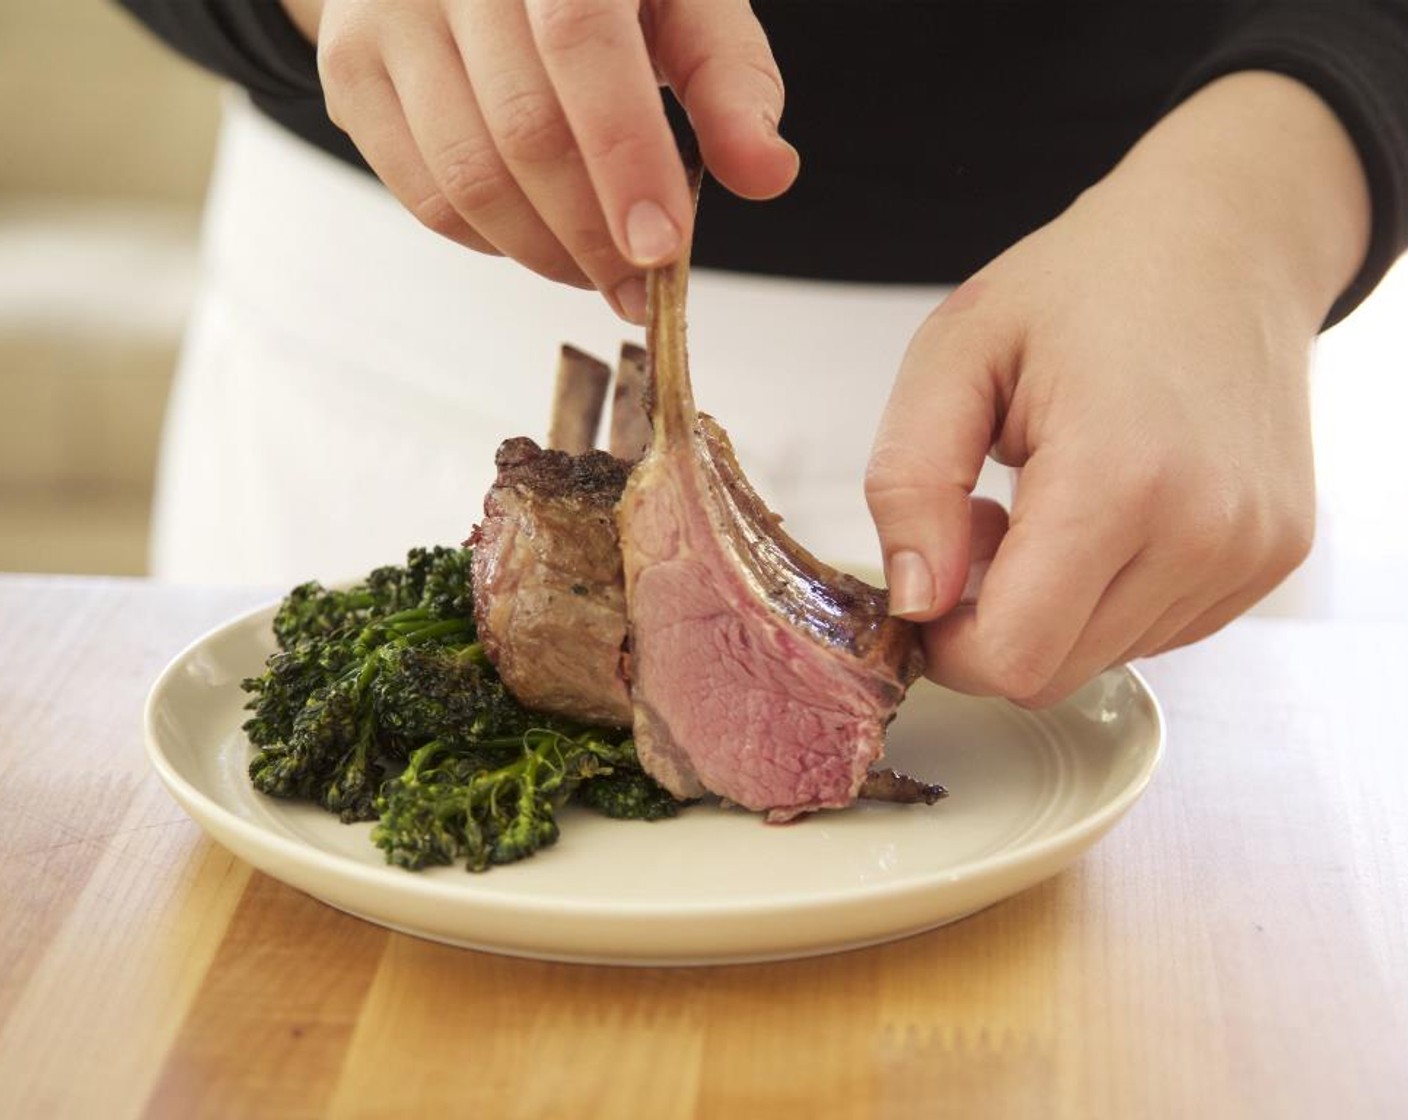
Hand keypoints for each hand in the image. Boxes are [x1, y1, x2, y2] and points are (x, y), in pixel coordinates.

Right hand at [280, 0, 797, 321]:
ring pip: (467, 178)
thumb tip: (767, 173)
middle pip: (523, 129)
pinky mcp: (351, 68)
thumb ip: (730, 78)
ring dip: (546, 254)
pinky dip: (492, 242)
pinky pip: (423, 195)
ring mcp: (388, 14)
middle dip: (594, 235)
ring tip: (598, 271)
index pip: (582, 42)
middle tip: (640, 288)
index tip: (662, 248)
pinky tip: (539, 239)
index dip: (625, 157)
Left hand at [866, 72, 1370, 705]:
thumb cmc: (1085, 285)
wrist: (1225, 241)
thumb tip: (913, 601)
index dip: (948, 643)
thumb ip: (909, 483)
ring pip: (1104, 657)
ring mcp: (1251, 552)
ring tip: (1047, 499)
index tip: (930, 582)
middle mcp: (1204, 532)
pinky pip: (1157, 630)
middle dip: (991, 620)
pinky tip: (1104, 510)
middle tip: (982, 520)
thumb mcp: (954, 355)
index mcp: (1118, 478)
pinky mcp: (1272, 558)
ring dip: (1051, 606)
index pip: (1014, 658)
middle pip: (1053, 672)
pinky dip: (1109, 594)